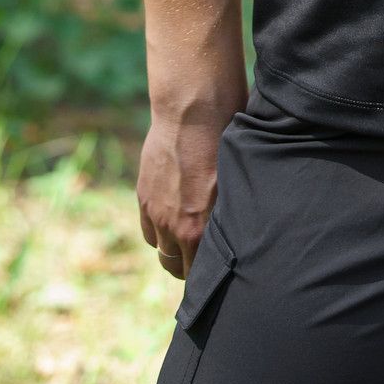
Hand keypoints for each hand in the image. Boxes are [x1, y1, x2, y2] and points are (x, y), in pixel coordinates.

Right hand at [136, 96, 241, 281]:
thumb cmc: (227, 141)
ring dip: (174, 250)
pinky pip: (148, 232)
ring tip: (188, 242)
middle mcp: (178, 227)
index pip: (203, 272)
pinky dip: (158, 232)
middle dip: (191, 267)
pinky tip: (172, 222)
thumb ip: (230, 215)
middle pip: (179, 268)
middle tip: (203, 259)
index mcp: (204, 229)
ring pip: (163, 252)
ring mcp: (157, 213)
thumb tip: (239, 232)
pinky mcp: (144, 198)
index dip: (211, 273)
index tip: (220, 271)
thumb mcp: (238, 182)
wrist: (192, 110)